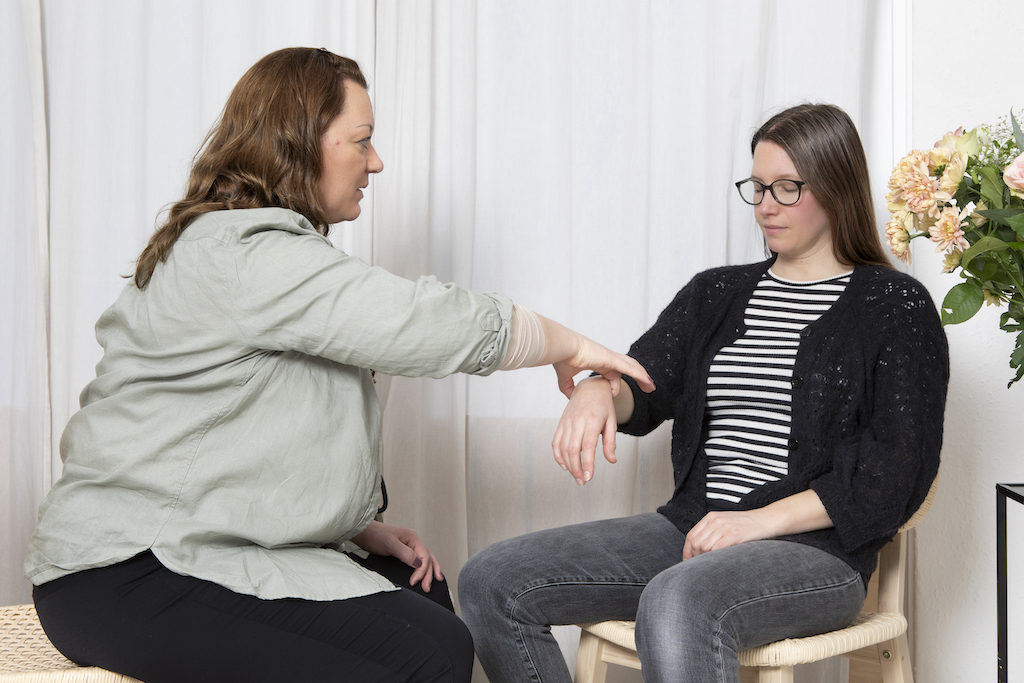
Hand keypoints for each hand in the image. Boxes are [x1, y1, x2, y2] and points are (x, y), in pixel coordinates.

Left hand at [350, 521, 443, 591]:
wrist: (363, 533)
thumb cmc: (375, 535)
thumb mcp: (390, 544)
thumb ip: (405, 553)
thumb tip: (418, 563)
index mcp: (412, 538)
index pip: (424, 556)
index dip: (421, 570)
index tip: (414, 581)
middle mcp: (413, 542)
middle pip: (427, 558)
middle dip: (429, 574)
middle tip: (426, 587)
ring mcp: (409, 546)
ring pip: (425, 559)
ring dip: (430, 570)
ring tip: (436, 580)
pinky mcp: (403, 552)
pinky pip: (418, 560)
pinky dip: (424, 567)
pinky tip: (424, 572)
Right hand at [551, 377, 618, 485]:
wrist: (590, 387)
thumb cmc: (603, 405)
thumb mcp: (612, 422)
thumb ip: (610, 442)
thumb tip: (611, 460)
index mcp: (592, 419)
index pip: (587, 446)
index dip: (587, 463)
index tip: (589, 477)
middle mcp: (577, 420)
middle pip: (572, 449)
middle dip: (576, 469)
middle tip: (582, 482)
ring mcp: (567, 421)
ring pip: (562, 447)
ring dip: (568, 465)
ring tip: (576, 476)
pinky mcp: (561, 422)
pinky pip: (555, 441)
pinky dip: (558, 455)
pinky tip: (564, 465)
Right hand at [553, 337, 653, 398]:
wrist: (561, 348)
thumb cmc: (562, 359)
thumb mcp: (565, 377)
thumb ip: (568, 387)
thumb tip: (571, 397)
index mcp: (598, 361)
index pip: (613, 373)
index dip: (615, 385)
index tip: (612, 395)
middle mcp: (606, 358)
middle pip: (628, 367)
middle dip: (638, 377)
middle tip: (647, 387)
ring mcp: (610, 357)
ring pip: (632, 367)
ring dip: (643, 377)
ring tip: (651, 386)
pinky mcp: (611, 359)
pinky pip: (630, 369)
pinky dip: (640, 375)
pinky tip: (648, 381)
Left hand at [682, 490, 833, 558]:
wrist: (767, 520)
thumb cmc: (746, 525)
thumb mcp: (725, 523)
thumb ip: (712, 532)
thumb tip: (698, 550)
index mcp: (711, 517)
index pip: (691, 536)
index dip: (687, 551)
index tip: (687, 562)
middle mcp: (716, 521)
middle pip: (696, 543)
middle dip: (694, 558)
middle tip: (698, 568)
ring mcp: (725, 527)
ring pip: (705, 547)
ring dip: (705, 559)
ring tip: (710, 567)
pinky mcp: (735, 535)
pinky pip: (717, 549)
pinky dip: (715, 558)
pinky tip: (718, 563)